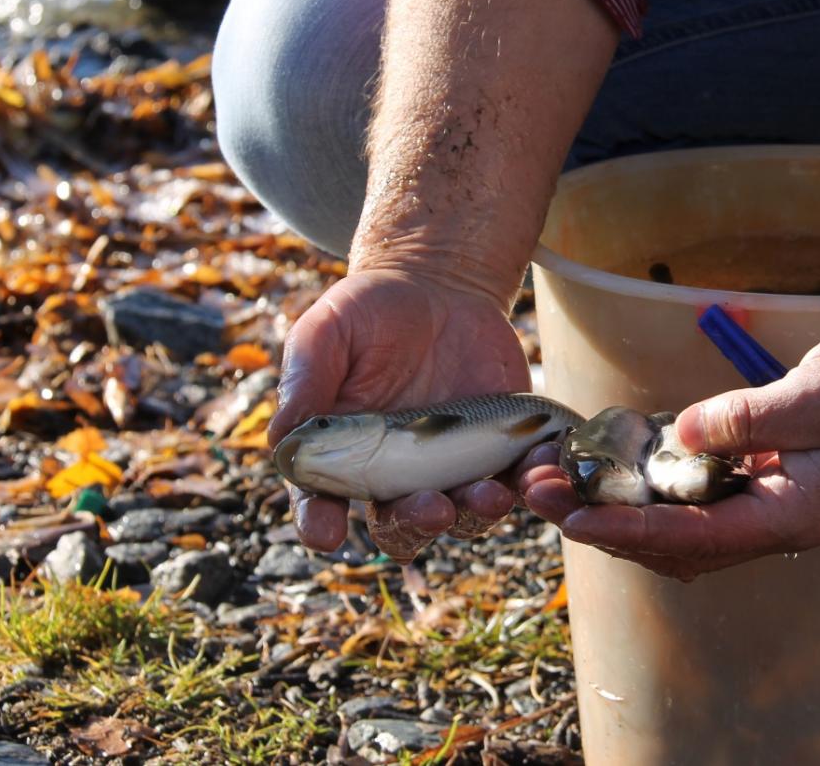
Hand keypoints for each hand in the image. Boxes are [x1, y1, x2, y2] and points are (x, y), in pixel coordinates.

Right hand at [268, 269, 529, 561]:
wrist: (437, 288)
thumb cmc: (368, 312)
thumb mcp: (326, 333)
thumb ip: (306, 381)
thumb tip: (280, 439)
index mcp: (340, 458)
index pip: (321, 503)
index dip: (320, 523)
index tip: (325, 532)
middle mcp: (393, 476)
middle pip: (399, 524)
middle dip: (414, 525)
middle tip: (432, 508)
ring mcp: (448, 468)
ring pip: (462, 514)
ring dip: (475, 513)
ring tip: (491, 494)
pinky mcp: (497, 451)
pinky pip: (515, 481)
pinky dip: (528, 483)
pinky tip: (539, 470)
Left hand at [515, 274, 819, 580]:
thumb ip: (748, 420)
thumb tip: (681, 434)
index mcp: (797, 516)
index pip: (694, 537)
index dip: (627, 528)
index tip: (571, 516)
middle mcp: (782, 522)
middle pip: (676, 544)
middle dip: (605, 522)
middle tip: (538, 492)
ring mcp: (778, 504)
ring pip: (685, 527)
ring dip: (624, 508)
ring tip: (561, 482)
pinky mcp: (775, 480)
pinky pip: (705, 498)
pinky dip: (659, 487)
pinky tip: (622, 461)